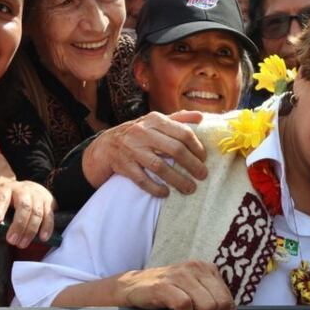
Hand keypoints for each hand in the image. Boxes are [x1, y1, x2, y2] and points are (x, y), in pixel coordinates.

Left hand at [0, 151, 56, 247]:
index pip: (2, 197)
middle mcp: (23, 190)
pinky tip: (43, 238)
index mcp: (6, 189)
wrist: (31, 188)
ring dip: (30, 230)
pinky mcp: (49, 202)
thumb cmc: (10, 200)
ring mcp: (37, 195)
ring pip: (37, 213)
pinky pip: (49, 216)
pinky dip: (47, 228)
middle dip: (18, 225)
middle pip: (24, 207)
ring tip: (23, 244)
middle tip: (12, 241)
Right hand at [82, 111, 207, 196]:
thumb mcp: (154, 122)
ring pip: (160, 167)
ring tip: (190, 188)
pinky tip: (166, 193)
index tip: (204, 158)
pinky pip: (142, 180)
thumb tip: (201, 116)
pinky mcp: (124, 166)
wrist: (105, 146)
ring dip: (178, 180)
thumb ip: (178, 118)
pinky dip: (155, 188)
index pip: (183, 133)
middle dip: (192, 165)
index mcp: (154, 120)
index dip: (197, 147)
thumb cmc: (136, 133)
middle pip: (175, 150)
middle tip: (203, 175)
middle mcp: (143, 132)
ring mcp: (132, 149)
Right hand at [113, 261, 236, 309]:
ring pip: (207, 305)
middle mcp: (197, 268)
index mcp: (207, 270)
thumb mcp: (193, 296)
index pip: (229, 300)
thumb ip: (212, 306)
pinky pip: (185, 304)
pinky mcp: (163, 284)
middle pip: (222, 304)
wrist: (129, 289)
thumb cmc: (164, 296)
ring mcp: (180, 274)